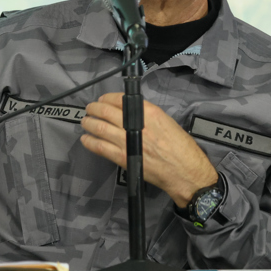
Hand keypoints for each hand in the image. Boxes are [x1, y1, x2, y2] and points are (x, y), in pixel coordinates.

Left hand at [80, 93, 217, 206]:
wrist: (185, 172)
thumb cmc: (181, 148)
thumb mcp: (167, 122)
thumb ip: (147, 116)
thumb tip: (130, 112)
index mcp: (149, 113)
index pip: (120, 100)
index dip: (107, 98)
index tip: (102, 100)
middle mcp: (136, 124)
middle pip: (106, 112)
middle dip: (94, 108)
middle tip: (90, 109)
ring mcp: (128, 142)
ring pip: (100, 128)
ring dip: (89, 123)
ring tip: (85, 122)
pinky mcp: (123, 158)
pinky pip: (100, 147)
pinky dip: (90, 142)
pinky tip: (86, 139)